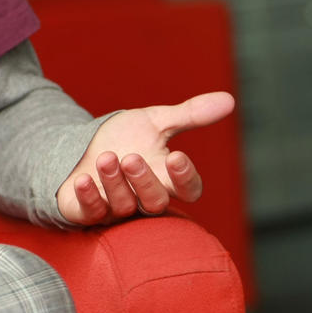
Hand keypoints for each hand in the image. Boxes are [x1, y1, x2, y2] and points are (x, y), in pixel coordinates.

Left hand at [56, 91, 234, 225]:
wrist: (82, 146)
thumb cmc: (125, 137)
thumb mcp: (154, 121)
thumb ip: (189, 115)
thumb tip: (229, 99)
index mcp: (166, 178)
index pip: (188, 190)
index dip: (185, 178)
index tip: (176, 157)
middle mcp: (144, 198)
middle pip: (156, 203)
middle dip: (144, 181)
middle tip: (131, 158)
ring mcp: (116, 208)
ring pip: (124, 206)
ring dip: (114, 183)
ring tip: (106, 158)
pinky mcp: (89, 211)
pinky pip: (91, 213)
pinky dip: (88, 198)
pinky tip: (82, 180)